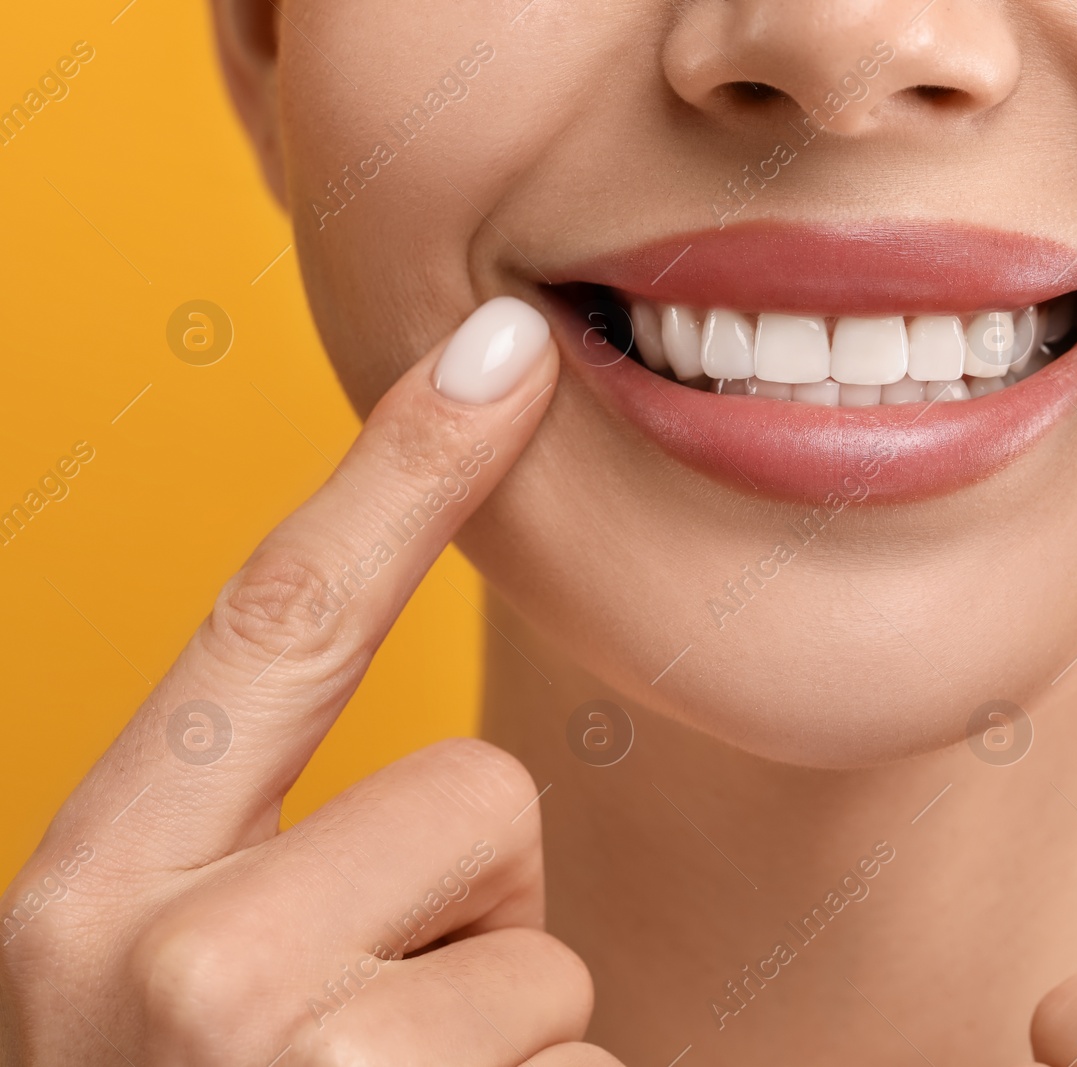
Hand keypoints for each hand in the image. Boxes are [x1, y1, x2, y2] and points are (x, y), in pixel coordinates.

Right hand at [0, 298, 616, 1066]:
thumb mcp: (162, 991)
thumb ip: (267, 858)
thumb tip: (458, 798)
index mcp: (89, 893)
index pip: (275, 620)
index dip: (399, 469)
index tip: (507, 350)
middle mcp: (164, 963)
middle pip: (481, 808)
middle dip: (465, 920)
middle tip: (353, 1050)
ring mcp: (293, 1066)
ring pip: (544, 963)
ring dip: (496, 1048)